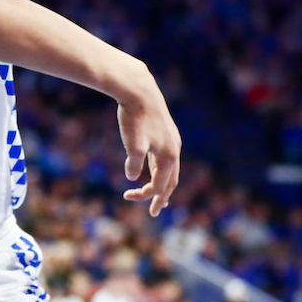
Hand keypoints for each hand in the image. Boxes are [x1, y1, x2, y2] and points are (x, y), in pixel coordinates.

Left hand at [117, 79, 181, 215]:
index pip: (159, 185)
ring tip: (157, 196)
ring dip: (163, 184)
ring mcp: (172, 141)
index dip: (144, 195)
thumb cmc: (134, 116)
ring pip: (170, 169)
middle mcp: (174, 150)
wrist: (139, 90)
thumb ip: (134, 161)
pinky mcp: (165, 134)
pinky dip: (160, 169)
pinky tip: (153, 170)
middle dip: (161, 197)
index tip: (127, 196)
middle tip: (153, 212)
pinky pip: (165, 158)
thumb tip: (132, 177)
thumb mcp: (132, 141)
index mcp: (169, 156)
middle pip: (171, 181)